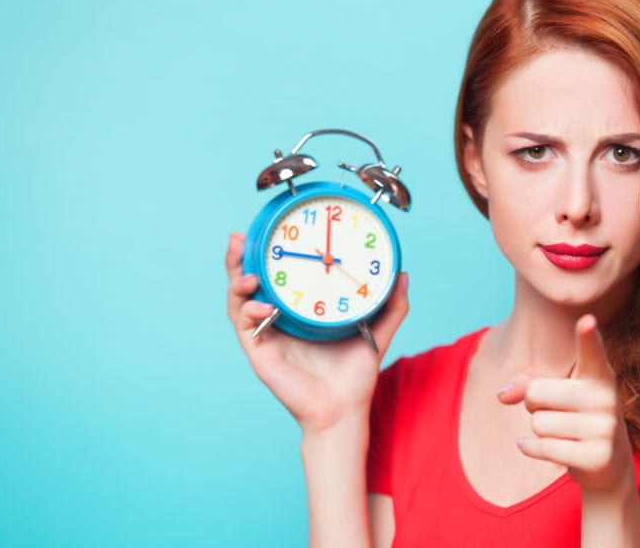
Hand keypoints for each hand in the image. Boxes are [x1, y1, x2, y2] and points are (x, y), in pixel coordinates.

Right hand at [225, 232, 408, 435]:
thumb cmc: (355, 375)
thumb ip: (392, 305)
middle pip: (247, 284)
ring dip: (236, 282)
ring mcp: (266, 337)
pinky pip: (245, 327)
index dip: (266, 253)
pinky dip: (249, 312)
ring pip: (238, 302)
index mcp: (298, 311)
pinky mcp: (261, 354)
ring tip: (247, 272)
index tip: (267, 229)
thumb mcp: (376, 331)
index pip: (276, 276)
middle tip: (239, 239)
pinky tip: (264, 306)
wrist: (344, 410)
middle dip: (238, 260)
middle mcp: (277, 321)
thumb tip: (403, 274)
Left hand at [498, 315, 632, 490]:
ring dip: (539, 431)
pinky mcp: (598, 456)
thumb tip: (502, 394)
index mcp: (598, 375)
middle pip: (536, 393)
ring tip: (563, 434)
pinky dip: (533, 449)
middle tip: (556, 413)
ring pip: (537, 423)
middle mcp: (606, 398)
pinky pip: (543, 447)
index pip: (591, 352)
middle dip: (533, 405)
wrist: (607, 463)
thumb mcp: (552, 394)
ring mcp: (605, 428)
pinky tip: (549, 449)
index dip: (588, 336)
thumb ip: (525, 385)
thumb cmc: (573, 417)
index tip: (587, 320)